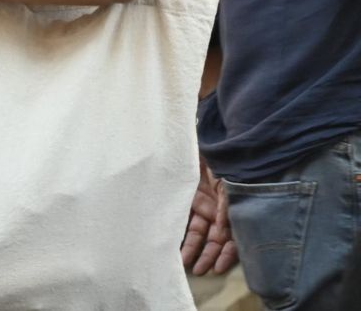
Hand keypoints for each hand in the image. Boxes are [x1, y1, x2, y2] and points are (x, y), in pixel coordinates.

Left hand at [180, 157, 236, 275]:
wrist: (210, 137)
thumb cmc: (224, 157)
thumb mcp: (229, 180)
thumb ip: (226, 204)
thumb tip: (222, 229)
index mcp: (231, 205)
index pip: (231, 236)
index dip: (226, 253)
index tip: (217, 267)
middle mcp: (217, 208)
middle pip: (213, 237)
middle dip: (206, 255)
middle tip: (198, 271)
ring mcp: (202, 203)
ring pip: (198, 231)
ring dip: (193, 248)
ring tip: (185, 264)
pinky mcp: (188, 197)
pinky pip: (186, 218)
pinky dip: (183, 233)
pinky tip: (176, 246)